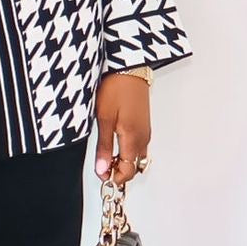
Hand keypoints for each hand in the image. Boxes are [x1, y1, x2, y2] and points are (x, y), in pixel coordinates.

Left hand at [92, 73, 149, 188]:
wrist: (129, 67)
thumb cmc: (116, 88)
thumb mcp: (103, 119)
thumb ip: (104, 147)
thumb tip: (103, 169)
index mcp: (134, 138)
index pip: (127, 171)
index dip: (114, 178)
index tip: (101, 175)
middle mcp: (143, 138)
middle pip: (134, 167)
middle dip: (119, 171)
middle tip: (101, 166)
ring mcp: (145, 131)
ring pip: (137, 158)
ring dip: (123, 162)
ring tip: (106, 155)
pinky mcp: (144, 124)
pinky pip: (139, 147)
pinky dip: (128, 152)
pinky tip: (115, 145)